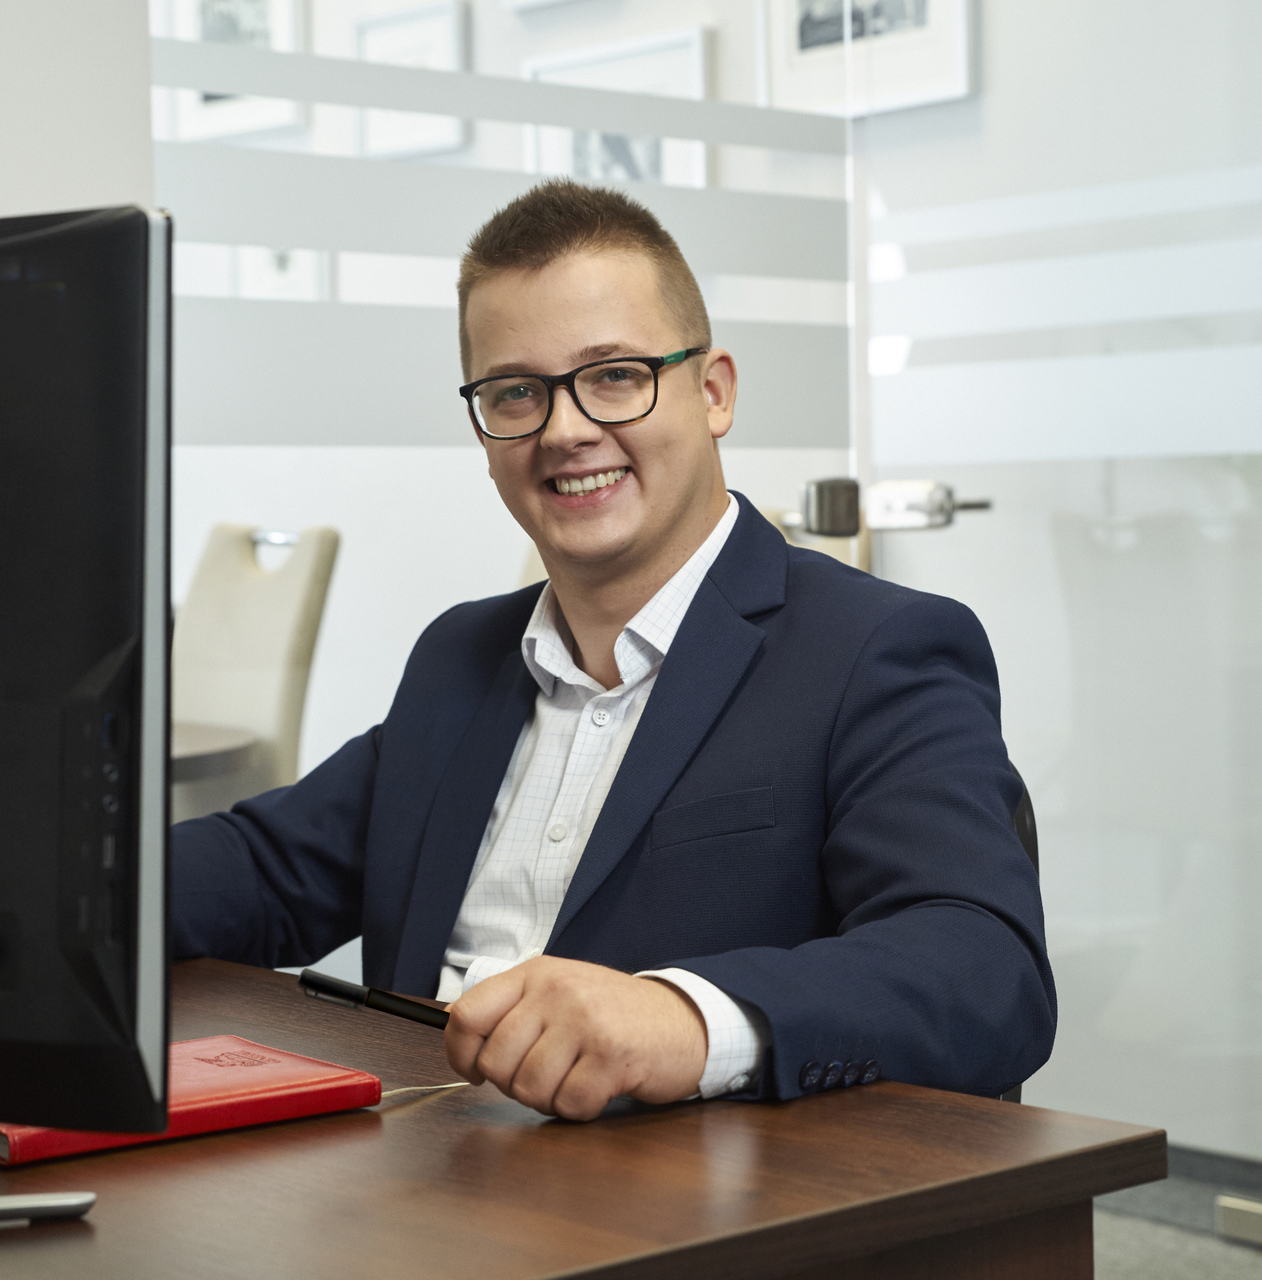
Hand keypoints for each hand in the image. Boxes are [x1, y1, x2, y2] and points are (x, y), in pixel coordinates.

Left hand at [444, 957, 707, 1120]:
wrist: (683, 1019)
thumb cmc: (614, 1014)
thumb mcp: (559, 994)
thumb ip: (512, 1009)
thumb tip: (452, 1030)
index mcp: (536, 973)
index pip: (467, 1014)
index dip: (460, 1053)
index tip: (475, 1070)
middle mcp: (557, 990)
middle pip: (496, 1062)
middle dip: (515, 1084)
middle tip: (547, 1074)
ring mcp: (585, 1020)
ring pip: (529, 1088)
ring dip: (550, 1098)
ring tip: (575, 1078)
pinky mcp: (612, 1053)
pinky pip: (569, 1104)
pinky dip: (581, 1108)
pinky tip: (599, 1087)